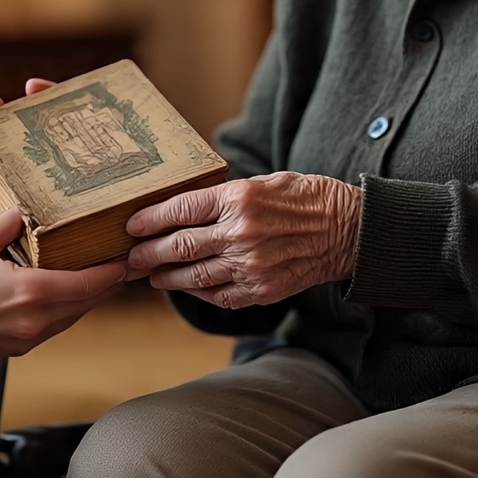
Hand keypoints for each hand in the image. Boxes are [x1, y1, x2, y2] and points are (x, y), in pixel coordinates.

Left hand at [0, 79, 58, 250]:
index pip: (13, 123)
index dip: (29, 104)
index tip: (36, 85)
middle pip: (32, 154)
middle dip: (51, 137)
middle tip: (64, 120)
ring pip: (30, 187)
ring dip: (48, 177)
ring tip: (67, 160)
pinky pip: (16, 223)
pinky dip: (32, 217)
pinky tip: (49, 207)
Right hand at [0, 207, 127, 360]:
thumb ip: (7, 224)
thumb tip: (26, 209)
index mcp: (31, 292)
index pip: (87, 284)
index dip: (111, 272)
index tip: (126, 258)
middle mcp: (35, 320)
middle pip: (86, 303)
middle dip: (105, 284)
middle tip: (120, 263)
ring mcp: (26, 338)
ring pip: (71, 317)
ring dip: (86, 298)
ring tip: (97, 276)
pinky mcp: (16, 347)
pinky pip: (53, 327)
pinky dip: (65, 309)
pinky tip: (62, 292)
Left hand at [125, 172, 361, 308]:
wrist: (347, 229)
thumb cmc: (303, 198)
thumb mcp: (261, 182)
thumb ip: (222, 196)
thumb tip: (180, 208)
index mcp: (238, 198)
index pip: (181, 209)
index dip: (150, 219)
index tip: (131, 226)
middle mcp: (241, 232)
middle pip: (180, 246)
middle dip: (148, 253)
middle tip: (130, 256)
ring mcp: (251, 265)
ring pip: (194, 275)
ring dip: (166, 276)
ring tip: (150, 274)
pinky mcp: (261, 290)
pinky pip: (218, 295)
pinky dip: (197, 292)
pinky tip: (185, 285)